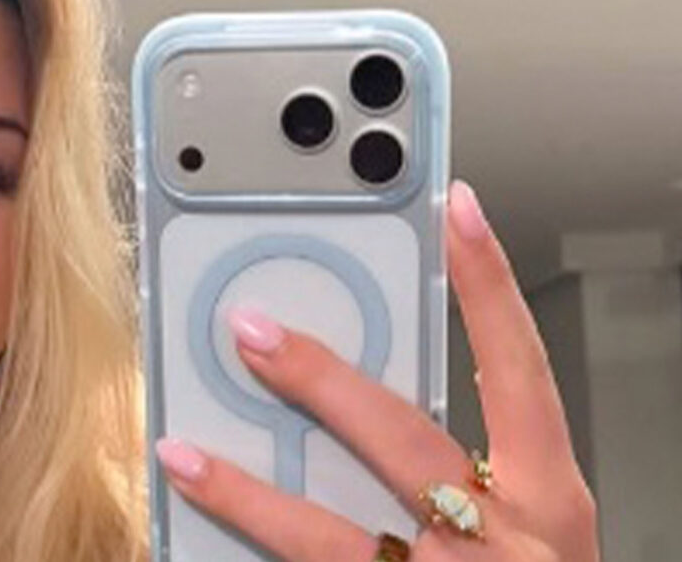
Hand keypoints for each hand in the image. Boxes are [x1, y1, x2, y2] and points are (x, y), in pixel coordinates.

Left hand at [154, 180, 599, 560]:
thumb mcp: (531, 532)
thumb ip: (475, 470)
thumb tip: (366, 398)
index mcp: (551, 507)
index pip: (520, 372)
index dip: (489, 285)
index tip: (457, 209)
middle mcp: (502, 548)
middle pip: (400, 442)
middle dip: (319, 381)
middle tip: (250, 332)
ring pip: (330, 541)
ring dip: (249, 496)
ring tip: (184, 457)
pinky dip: (254, 559)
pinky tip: (197, 541)